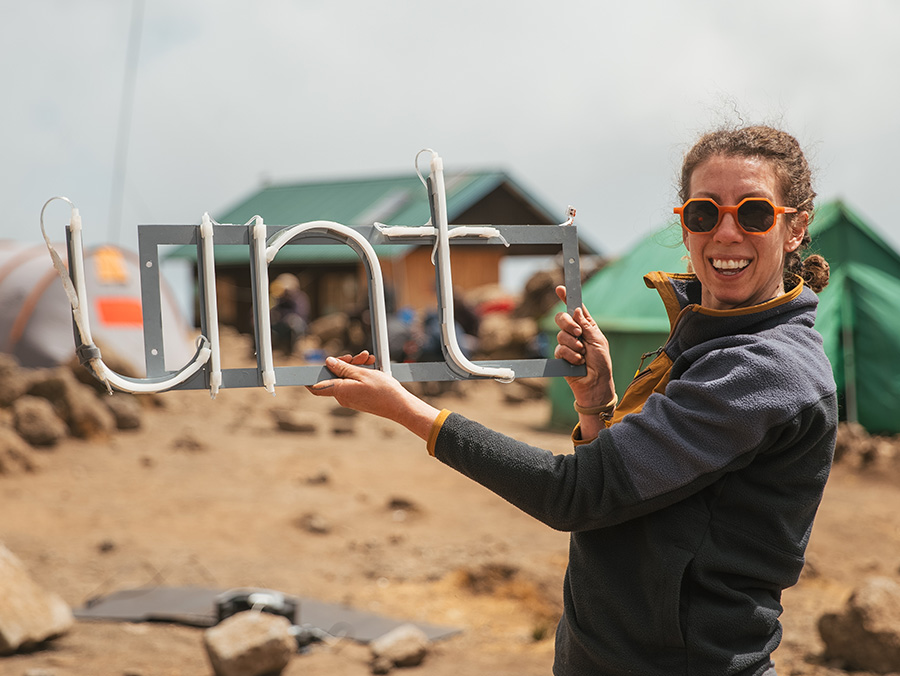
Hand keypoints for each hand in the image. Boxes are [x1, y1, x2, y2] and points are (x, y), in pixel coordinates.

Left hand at [307, 351, 439, 438]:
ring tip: (370, 360)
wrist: (399, 406)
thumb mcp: (363, 373)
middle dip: (345, 363)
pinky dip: (360, 374)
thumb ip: (343, 368)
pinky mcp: (358, 398)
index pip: (315, 387)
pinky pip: (353, 383)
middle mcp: (342, 397)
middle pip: (334, 376)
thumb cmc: (383, 391)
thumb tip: (329, 362)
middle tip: (359, 356)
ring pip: (346, 378)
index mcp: (340, 391)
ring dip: (356, 367)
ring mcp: (350, 399)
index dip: (308, 378)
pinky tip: (372, 367)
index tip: (304, 371)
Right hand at [553, 286, 615, 408]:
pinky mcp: (561, 356)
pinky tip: (578, 362)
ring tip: (583, 354)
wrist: (596, 383)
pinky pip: (560, 349)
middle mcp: (575, 333)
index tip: (560, 288)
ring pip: (561, 335)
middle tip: (577, 333)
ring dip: (573, 345)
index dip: (567, 298)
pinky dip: (570, 355)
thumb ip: (586, 325)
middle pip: (562, 318)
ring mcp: (567, 344)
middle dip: (568, 323)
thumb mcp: (598, 340)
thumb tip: (576, 310)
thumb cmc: (601, 363)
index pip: (575, 310)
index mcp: (587, 326)